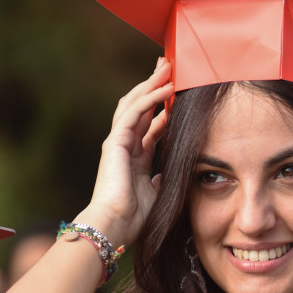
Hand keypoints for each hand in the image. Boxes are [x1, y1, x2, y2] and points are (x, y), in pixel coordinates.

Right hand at [82, 58, 174, 246]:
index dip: (164, 107)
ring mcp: (118, 142)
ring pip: (135, 103)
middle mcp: (125, 146)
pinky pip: (135, 112)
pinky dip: (150, 98)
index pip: (151, 124)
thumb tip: (168, 175)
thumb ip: (160, 181)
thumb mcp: (155, 194)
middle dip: (153, 86)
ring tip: (166, 66)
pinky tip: (166, 88)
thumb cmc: (134, 218)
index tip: (177, 93)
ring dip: (151, 83)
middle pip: (140, 107)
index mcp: (135, 158)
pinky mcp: (116, 141)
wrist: (115, 226)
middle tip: (167, 66)